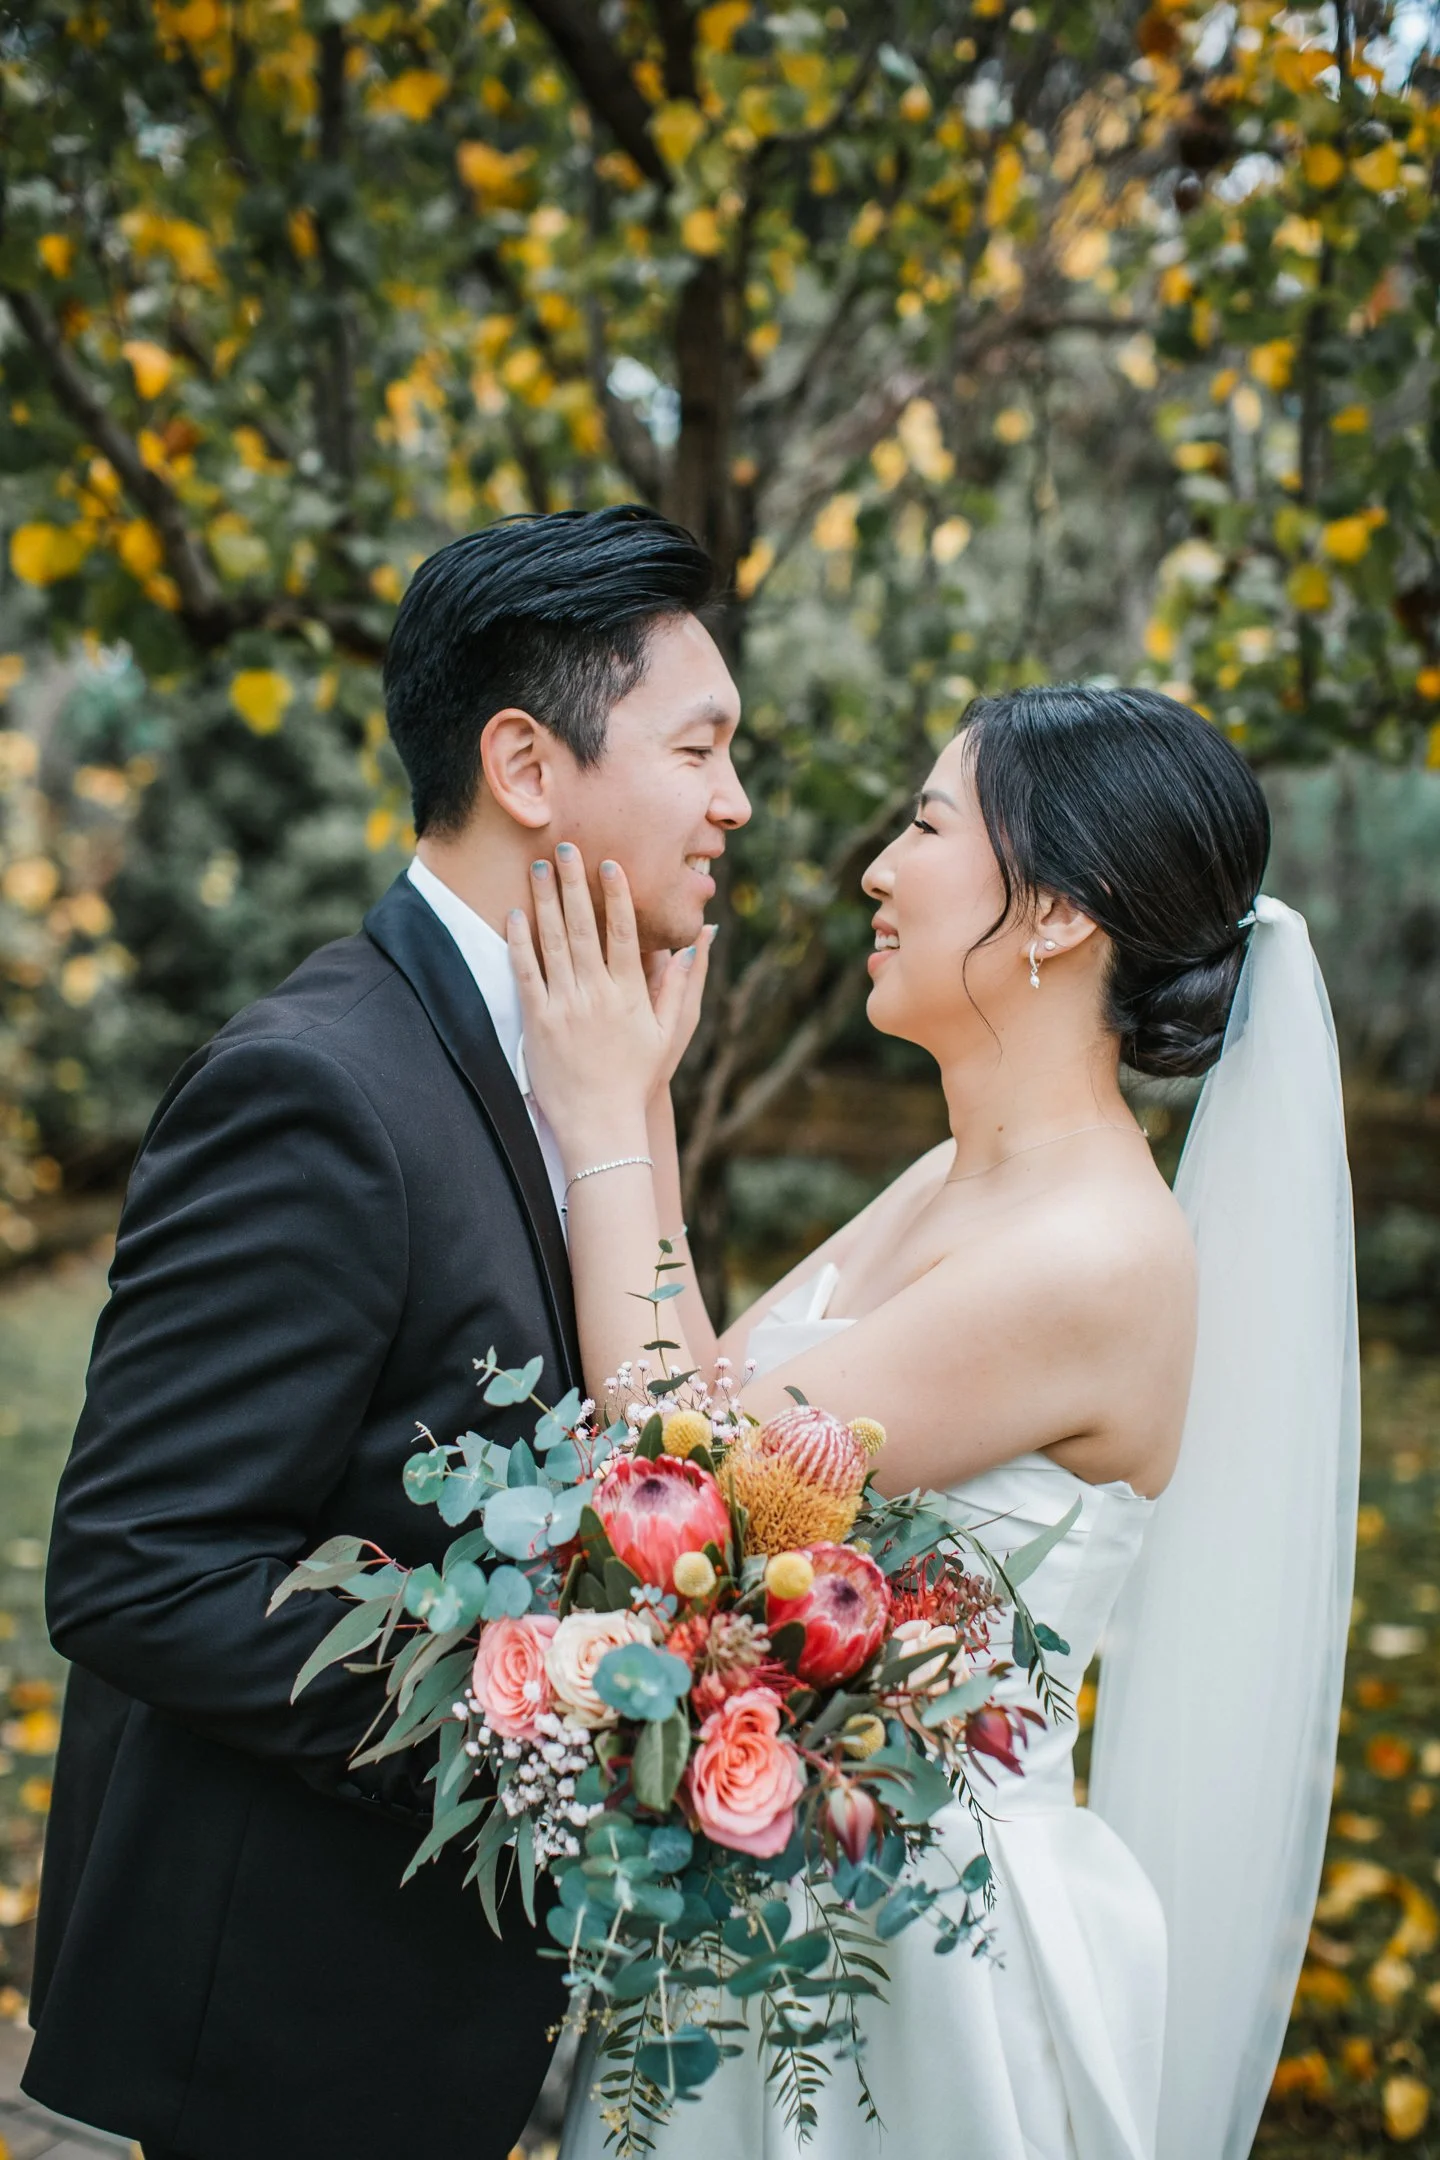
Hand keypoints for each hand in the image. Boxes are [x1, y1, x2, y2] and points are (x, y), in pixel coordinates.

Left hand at [507, 845, 712, 1166]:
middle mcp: (596, 994)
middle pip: (582, 927)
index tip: (609, 863)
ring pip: (552, 943)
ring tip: (539, 868)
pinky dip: (519, 943)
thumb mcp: (671, 1032)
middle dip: (573, 884)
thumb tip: (700, 940)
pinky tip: (515, 915)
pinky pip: (526, 975)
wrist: (601, 1123)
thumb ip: (683, 983)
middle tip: (566, 847)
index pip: (623, 932)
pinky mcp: (538, 1022)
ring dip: (544, 902)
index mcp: (629, 993)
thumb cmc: (639, 1077)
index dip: (616, 895)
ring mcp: (565, 1006)